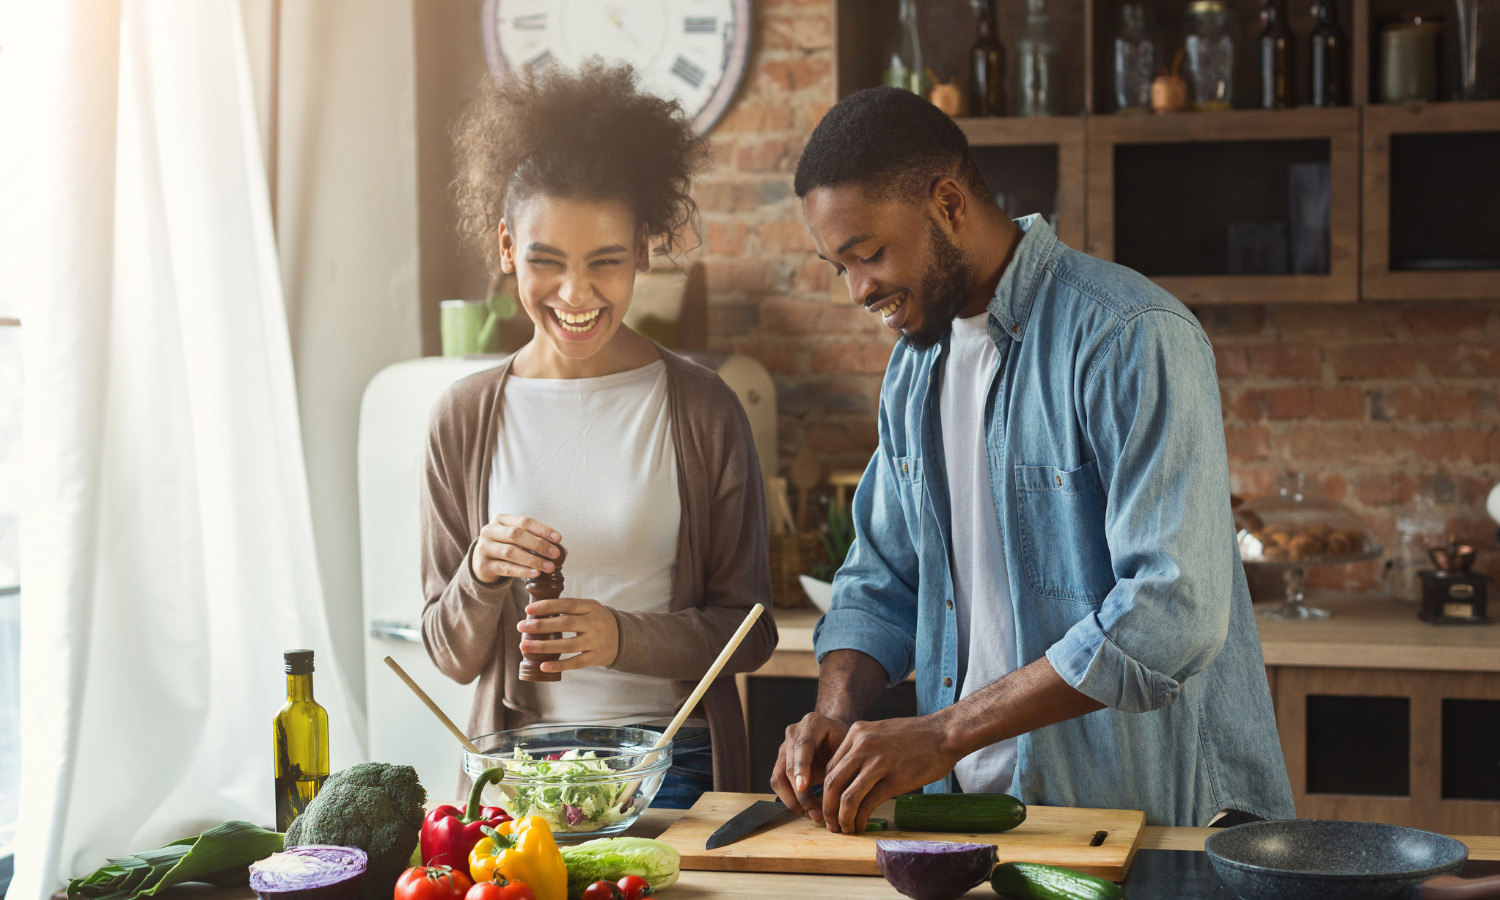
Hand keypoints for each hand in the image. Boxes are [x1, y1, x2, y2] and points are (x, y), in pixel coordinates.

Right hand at [471, 514, 561, 583]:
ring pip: (511, 552)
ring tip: (549, 567)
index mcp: (500, 520)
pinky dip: (522, 571)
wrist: (480, 563)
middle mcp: (490, 531)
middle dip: (539, 544)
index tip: (558, 538)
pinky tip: (535, 573)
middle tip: (556, 554)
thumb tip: (564, 550)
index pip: (524, 521)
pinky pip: (505, 568)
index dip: (542, 529)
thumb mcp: (518, 541)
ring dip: (533, 560)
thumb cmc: (505, 548)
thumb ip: (537, 542)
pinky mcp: (483, 565)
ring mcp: (484, 548)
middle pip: (516, 535)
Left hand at [516, 596, 619, 671]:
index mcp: (591, 607)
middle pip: (564, 624)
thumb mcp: (589, 608)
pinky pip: (575, 662)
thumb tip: (536, 610)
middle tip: (520, 627)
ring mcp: (595, 641)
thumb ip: (569, 608)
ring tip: (524, 647)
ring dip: (543, 646)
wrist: (623, 637)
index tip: (528, 609)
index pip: (567, 604)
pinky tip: (543, 665)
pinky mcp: (595, 657)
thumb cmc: (596, 620)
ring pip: (567, 645)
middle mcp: (594, 623)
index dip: (547, 606)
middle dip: (540, 626)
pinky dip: (559, 664)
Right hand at [769, 712, 849, 825]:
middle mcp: (794, 732)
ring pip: (779, 777)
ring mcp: (784, 746)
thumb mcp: (848, 746)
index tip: (804, 787)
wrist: (834, 733)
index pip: (803, 746)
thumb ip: (843, 764)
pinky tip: (806, 810)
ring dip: (793, 800)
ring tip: (813, 815)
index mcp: (812, 723)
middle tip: (817, 813)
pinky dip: (790, 799)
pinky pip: (778, 783)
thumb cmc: (844, 740)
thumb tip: (844, 794)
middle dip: (801, 793)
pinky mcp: (780, 761)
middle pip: (788, 766)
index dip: (802, 767)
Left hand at [820, 716, 962, 833]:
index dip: (827, 791)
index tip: (831, 804)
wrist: (944, 734)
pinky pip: (867, 804)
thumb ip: (864, 749)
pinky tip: (861, 825)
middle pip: (831, 783)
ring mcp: (877, 763)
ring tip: (845, 828)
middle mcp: (862, 746)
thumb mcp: (881, 732)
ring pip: (846, 797)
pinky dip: (860, 819)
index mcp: (856, 732)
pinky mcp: (893, 780)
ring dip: (842, 818)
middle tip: (831, 822)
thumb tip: (852, 776)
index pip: (830, 767)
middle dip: (828, 807)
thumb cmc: (916, 736)